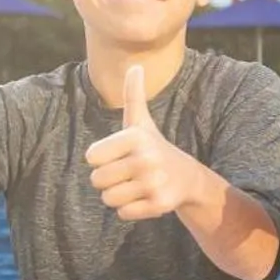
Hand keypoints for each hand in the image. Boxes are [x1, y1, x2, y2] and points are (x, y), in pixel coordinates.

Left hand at [85, 65, 199, 220]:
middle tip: (128, 173)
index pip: (91, 157)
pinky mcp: (160, 205)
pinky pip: (123, 214)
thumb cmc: (154, 147)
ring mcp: (154, 183)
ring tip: (136, 185)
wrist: (187, 177)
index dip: (102, 158)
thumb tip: (136, 65)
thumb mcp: (141, 122)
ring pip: (108, 199)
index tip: (120, 155)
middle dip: (108, 180)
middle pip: (97, 180)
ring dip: (118, 195)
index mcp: (135, 137)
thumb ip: (134, 95)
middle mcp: (146, 159)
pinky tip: (145, 197)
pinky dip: (131, 210)